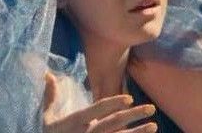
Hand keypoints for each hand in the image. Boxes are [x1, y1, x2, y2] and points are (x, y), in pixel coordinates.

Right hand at [42, 74, 158, 132]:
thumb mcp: (47, 119)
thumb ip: (51, 97)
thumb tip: (48, 74)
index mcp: (76, 121)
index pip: (98, 109)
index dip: (114, 103)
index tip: (129, 98)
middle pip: (114, 122)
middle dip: (134, 115)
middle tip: (151, 108)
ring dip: (138, 132)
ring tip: (154, 126)